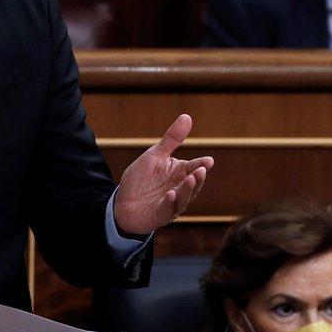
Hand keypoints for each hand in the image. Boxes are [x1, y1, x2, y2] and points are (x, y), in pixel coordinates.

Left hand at [113, 113, 213, 233]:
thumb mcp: (154, 155)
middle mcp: (179, 188)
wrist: (123, 202)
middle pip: (193, 184)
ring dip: (188, 189)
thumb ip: (171, 139)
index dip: (202, 164)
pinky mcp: (161, 215)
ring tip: (191, 179)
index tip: (208, 161)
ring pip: (184, 198)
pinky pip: (168, 210)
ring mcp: (172, 203)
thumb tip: (187, 116)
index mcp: (180, 173)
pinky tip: (170, 195)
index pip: (194, 167)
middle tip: (202, 170)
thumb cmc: (141, 179)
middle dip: (198, 177)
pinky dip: (170, 203)